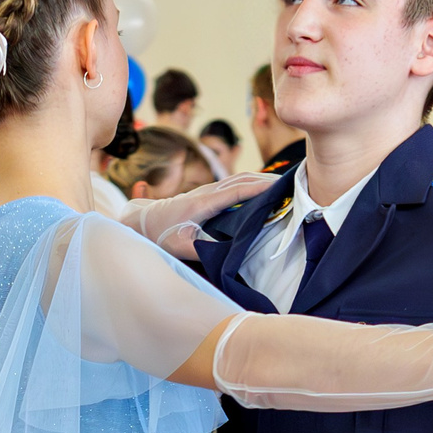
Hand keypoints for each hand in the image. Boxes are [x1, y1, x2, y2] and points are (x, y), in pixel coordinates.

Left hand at [118, 170, 279, 256]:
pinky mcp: (208, 193)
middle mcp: (207, 192)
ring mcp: (207, 191)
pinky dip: (250, 183)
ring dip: (259, 180)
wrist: (142, 221)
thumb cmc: (159, 235)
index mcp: (202, 203)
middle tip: (290, 185)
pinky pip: (233, 184)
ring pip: (238, 179)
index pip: (236, 191)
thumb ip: (201, 249)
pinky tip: (262, 188)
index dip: (257, 188)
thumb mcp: (179, 247)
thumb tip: (224, 253)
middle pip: (241, 180)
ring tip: (282, 185)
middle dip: (265, 181)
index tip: (278, 187)